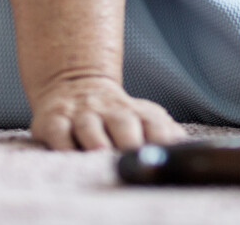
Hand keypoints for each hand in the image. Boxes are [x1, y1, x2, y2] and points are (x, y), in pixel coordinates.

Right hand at [28, 74, 185, 151]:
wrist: (74, 84)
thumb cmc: (114, 112)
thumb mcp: (142, 115)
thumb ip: (163, 130)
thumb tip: (186, 146)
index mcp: (136, 111)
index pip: (154, 121)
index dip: (161, 135)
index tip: (165, 151)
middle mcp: (110, 110)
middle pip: (123, 122)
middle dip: (129, 139)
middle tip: (133, 156)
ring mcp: (81, 114)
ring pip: (88, 125)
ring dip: (95, 138)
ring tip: (101, 152)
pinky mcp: (54, 120)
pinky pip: (57, 130)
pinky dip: (61, 142)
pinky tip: (68, 152)